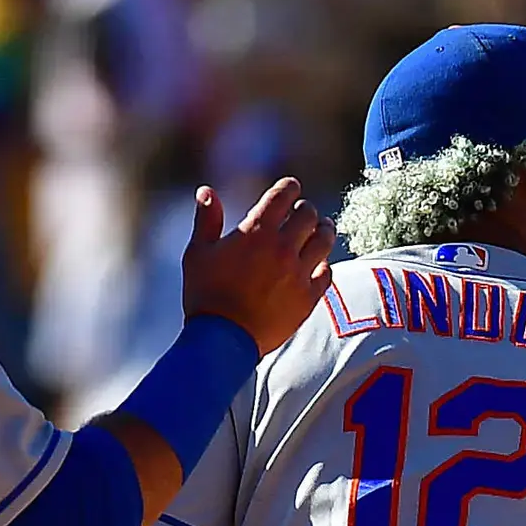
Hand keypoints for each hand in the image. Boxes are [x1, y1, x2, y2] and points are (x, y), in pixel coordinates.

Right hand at [176, 179, 334, 349]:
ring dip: (324, 231)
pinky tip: (319, 263)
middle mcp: (283, 248)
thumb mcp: (198, 253)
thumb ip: (206, 219)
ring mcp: (299, 273)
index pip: (283, 196)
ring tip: (322, 228)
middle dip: (305, 209)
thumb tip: (206, 190)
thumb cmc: (205, 294)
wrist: (223, 338)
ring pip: (325, 241)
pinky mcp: (309, 298)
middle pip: (309, 215)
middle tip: (302, 211)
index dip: (290, 187)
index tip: (291, 187)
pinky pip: (327, 273)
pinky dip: (324, 264)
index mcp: (256, 232)